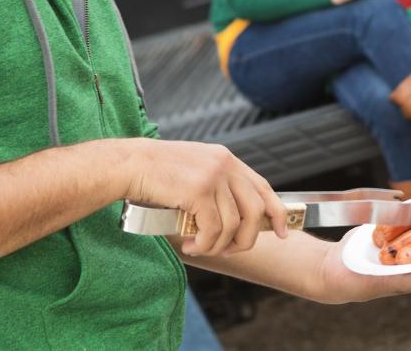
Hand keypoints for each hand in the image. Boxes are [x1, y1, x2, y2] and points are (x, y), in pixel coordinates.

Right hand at [124, 139, 288, 257]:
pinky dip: (204, 244)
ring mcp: (213, 177)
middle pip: (256, 211)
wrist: (128, 164)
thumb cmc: (155, 172)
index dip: (276, 213)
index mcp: (226, 159)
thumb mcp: (194, 170)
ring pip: (233, 225)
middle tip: (228, 251)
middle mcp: (225, 165)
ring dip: (217, 246)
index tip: (282, 233)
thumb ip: (216, 185)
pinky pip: (214, 229)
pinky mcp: (199, 191)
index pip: (263, 188)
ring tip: (199, 248)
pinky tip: (191, 245)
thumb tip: (234, 217)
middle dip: (246, 239)